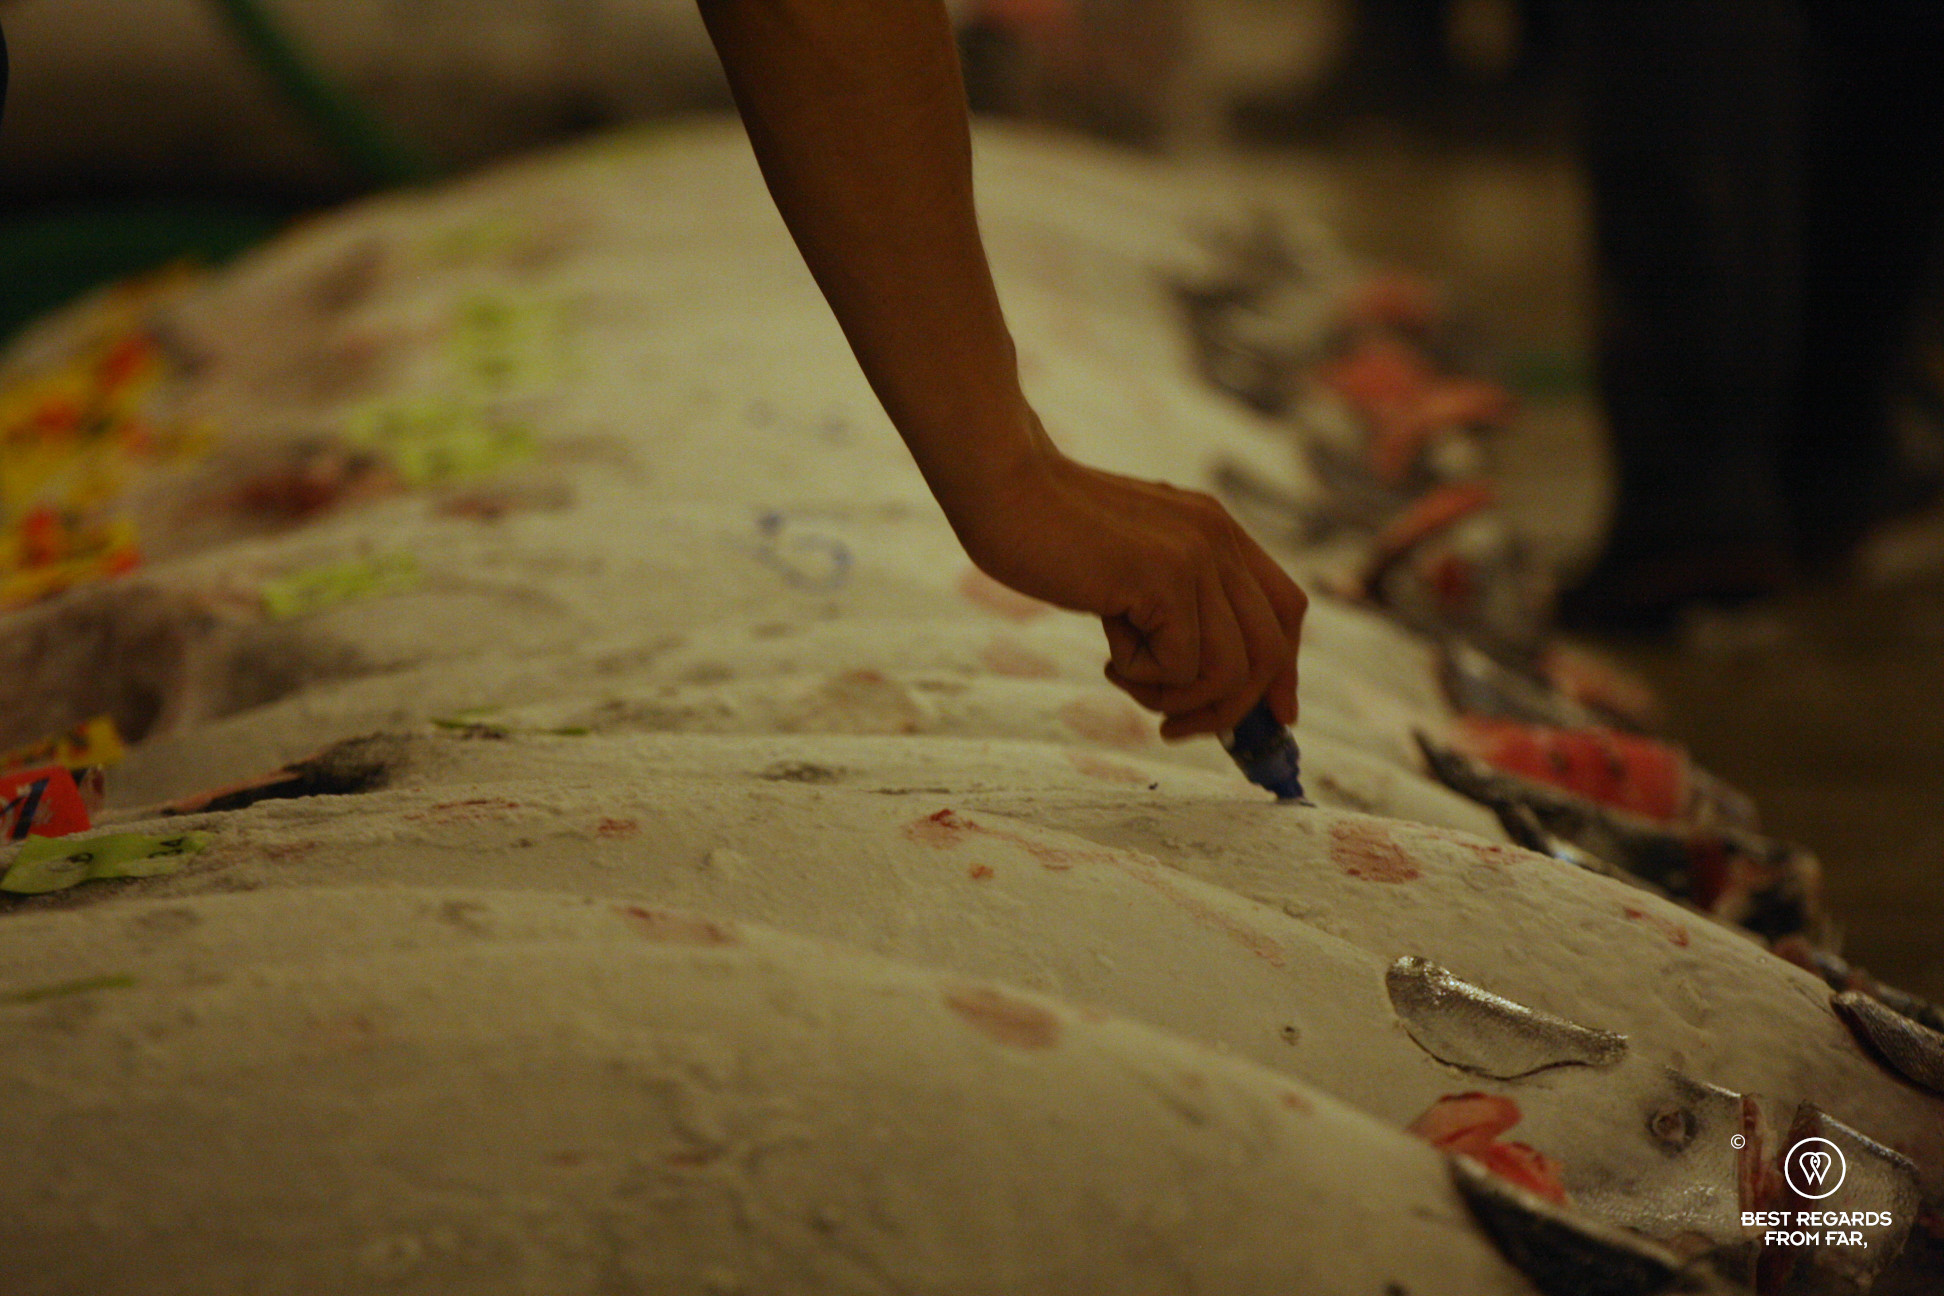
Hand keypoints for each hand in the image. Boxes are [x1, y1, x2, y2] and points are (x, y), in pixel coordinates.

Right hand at [945, 432, 1306, 739]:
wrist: (1003, 487)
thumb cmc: (1045, 532)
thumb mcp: (1130, 564)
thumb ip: (1171, 599)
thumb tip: (1202, 680)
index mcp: (1217, 530)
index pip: (1286, 609)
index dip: (1283, 669)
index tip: (1272, 716)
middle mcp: (1220, 539)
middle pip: (1269, 651)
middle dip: (1229, 709)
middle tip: (1173, 727)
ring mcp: (1197, 556)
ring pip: (1231, 671)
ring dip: (1176, 698)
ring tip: (1125, 677)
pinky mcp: (1165, 578)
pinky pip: (1182, 668)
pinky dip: (1141, 678)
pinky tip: (1106, 650)